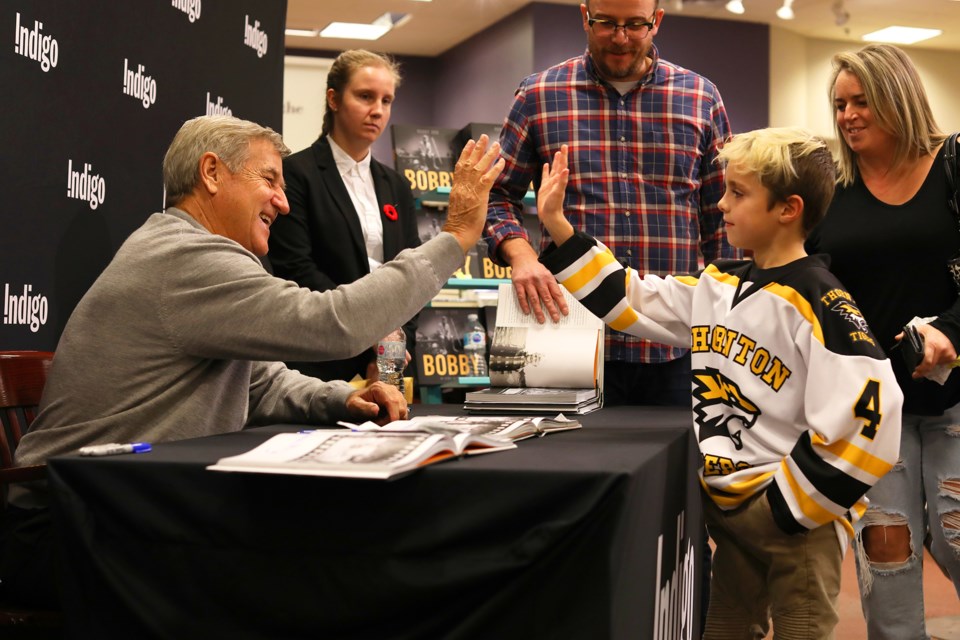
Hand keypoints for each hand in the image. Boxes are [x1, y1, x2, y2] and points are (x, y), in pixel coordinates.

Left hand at [345, 381, 407, 424]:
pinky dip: (396, 418)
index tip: (390, 424)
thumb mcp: (355, 405)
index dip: (393, 414)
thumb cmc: (356, 403)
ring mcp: (396, 394)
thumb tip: (376, 409)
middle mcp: (390, 389)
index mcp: (379, 388)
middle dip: (392, 419)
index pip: (392, 401)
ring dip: (395, 419)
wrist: (357, 401)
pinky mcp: (399, 400)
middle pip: (400, 406)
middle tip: (380, 424)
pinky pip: (402, 412)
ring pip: (403, 410)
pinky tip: (386, 420)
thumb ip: (364, 407)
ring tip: (381, 421)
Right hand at [443, 134, 505, 252]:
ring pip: (479, 167)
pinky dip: (495, 169)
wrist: (457, 234)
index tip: (470, 143)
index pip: (460, 166)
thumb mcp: (459, 207)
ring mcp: (470, 190)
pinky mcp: (479, 196)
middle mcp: (462, 186)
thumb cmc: (459, 226)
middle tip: (483, 137)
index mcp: (456, 188)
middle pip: (469, 162)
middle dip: (477, 148)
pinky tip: (502, 162)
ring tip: (496, 144)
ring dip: (488, 154)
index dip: (465, 153)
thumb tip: (469, 194)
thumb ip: (464, 197)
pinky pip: (488, 178)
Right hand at [501, 240, 568, 323]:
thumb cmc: (536, 269)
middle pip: (546, 298)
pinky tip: (528, 312)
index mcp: (548, 277)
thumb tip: (558, 301)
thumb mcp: (546, 274)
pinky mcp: (518, 283)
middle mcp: (539, 279)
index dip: (562, 303)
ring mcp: (528, 281)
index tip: (565, 313)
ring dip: (538, 311)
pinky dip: (525, 305)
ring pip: (534, 299)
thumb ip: (551, 285)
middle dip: (552, 310)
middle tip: (555, 319)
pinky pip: (522, 296)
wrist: (522, 258)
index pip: (557, 293)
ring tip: (542, 320)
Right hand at [536, 145, 573, 244]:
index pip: (562, 165)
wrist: (549, 215)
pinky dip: (546, 170)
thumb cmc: (554, 205)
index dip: (563, 156)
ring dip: (555, 162)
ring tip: (556, 153)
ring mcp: (550, 184)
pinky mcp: (544, 188)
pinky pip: (545, 176)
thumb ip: (562, 181)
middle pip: (559, 166)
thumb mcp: (558, 192)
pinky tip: (545, 165)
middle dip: (561, 156)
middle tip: (563, 146)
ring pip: (553, 170)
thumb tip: (566, 170)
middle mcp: (556, 181)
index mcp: (560, 180)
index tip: (564, 147)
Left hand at [906, 323, 958, 377]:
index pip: (927, 361)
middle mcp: (941, 350)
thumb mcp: (920, 329)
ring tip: (924, 363)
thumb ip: (907, 334)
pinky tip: (933, 359)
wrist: (948, 331)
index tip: (915, 372)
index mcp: (932, 344)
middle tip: (916, 374)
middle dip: (923, 371)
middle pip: (931, 366)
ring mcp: (948, 354)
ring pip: (936, 365)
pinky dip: (936, 363)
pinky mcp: (951, 357)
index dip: (921, 369)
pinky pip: (942, 363)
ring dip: (929, 366)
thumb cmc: (932, 331)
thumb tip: (897, 338)